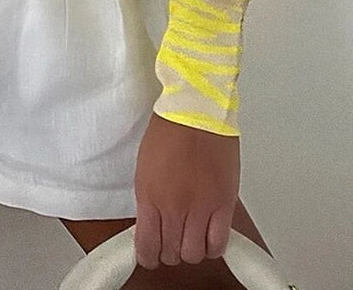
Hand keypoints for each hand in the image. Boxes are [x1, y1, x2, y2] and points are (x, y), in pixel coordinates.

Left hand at [133, 111, 239, 269]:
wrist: (196, 111)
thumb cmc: (169, 130)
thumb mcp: (145, 167)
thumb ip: (150, 199)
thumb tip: (152, 223)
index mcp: (149, 196)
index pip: (146, 246)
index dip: (148, 256)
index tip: (150, 255)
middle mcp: (173, 207)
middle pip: (171, 254)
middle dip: (169, 251)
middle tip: (172, 240)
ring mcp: (200, 208)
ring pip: (194, 254)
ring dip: (191, 249)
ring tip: (191, 236)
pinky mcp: (223, 204)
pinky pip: (218, 243)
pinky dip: (212, 246)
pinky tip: (209, 237)